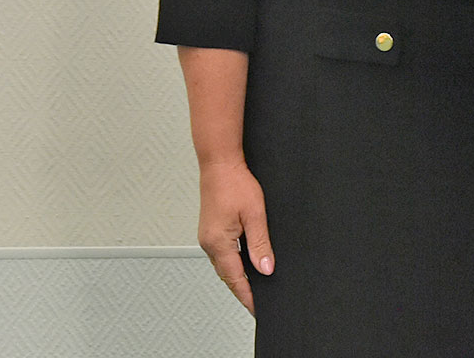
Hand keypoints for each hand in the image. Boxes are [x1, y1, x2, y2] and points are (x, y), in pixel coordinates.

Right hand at [196, 158, 272, 314]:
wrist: (219, 163)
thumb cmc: (235, 184)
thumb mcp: (255, 214)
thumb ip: (260, 244)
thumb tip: (266, 269)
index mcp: (218, 243)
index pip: (235, 279)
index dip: (247, 296)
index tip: (257, 309)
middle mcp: (209, 244)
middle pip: (227, 276)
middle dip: (242, 290)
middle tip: (258, 303)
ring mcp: (207, 237)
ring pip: (224, 266)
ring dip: (238, 277)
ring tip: (254, 287)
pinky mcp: (210, 231)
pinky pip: (222, 254)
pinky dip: (233, 263)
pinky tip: (244, 264)